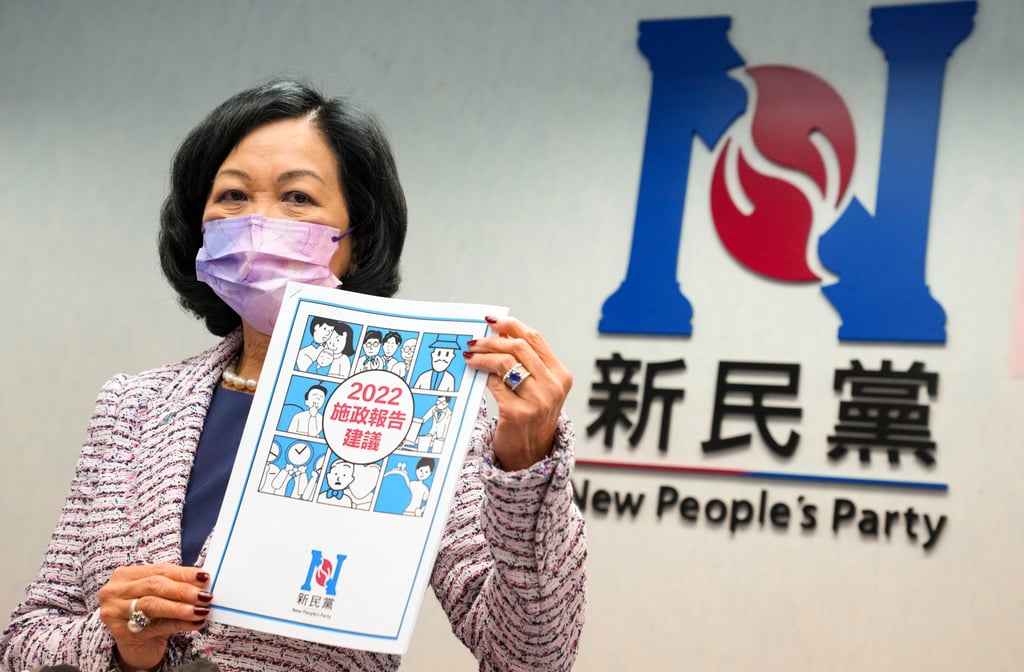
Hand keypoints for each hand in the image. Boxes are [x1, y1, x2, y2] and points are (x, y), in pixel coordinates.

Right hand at [97, 564, 211, 670]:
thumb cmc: (149, 615)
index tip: (205, 577)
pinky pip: (156, 625)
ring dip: (181, 608)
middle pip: (155, 585)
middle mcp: (115, 592)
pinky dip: (179, 624)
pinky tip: (194, 623)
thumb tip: (202, 580)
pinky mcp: (122, 632)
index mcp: (124, 575)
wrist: (138, 647)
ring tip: (201, 610)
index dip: (184, 573)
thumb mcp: (160, 595)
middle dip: (183, 590)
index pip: (159, 570)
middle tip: (205, 595)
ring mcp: (115, 612)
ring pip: (153, 605)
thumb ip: (175, 585)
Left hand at [463, 316, 572, 469]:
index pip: (535, 339)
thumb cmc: (531, 417)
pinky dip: (483, 376)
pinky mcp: (518, 413)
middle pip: (519, 347)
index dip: (512, 325)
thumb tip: (498, 334)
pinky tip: (476, 375)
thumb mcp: (539, 389)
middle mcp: (553, 386)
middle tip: (474, 341)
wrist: (530, 456)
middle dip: (492, 340)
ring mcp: (537, 401)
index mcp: (561, 376)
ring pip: (505, 362)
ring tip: (470, 355)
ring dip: (483, 355)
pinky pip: (495, 383)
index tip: (492, 321)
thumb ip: (526, 363)